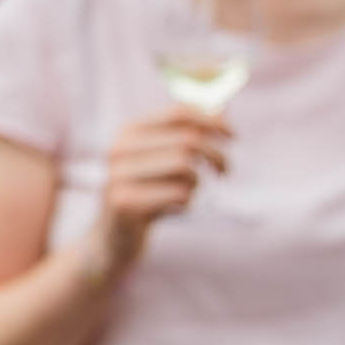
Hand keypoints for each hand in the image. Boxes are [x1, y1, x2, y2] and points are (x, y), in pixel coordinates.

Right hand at [91, 104, 230, 275]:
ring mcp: (118, 176)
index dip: (212, 121)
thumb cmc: (147, 194)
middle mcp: (118, 149)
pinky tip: (176, 209)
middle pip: (187, 140)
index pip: (178, 113)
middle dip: (216, 155)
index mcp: (128, 131)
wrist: (112, 239)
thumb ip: (188, 132)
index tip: (233, 135)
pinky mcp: (125, 203)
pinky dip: (188, 202)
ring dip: (198, 183)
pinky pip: (178, 194)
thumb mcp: (162, 161)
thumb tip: (222, 106)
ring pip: (185, 167)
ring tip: (189, 194)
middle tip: (225, 170)